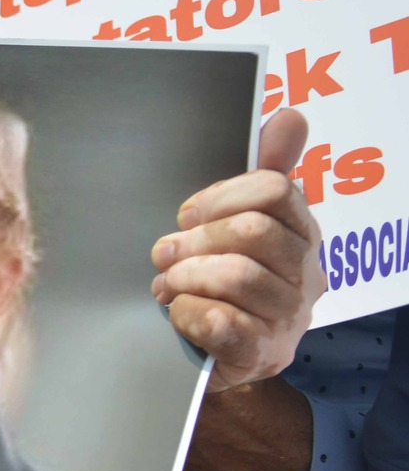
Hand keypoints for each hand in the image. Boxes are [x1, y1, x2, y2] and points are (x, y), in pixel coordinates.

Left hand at [152, 109, 324, 391]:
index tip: (188, 215)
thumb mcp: (238, 221)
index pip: (275, 190)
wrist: (215, 354)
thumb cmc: (223, 278)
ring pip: (237, 276)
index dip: (220, 197)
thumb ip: (265, 169)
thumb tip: (292, 116)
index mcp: (302, 233)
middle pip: (252, 231)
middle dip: (195, 239)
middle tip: (165, 252)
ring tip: (166, 284)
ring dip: (185, 276)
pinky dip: (187, 313)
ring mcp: (288, 318)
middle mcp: (306, 275)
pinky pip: (221, 321)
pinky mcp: (262, 353)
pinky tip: (177, 313)